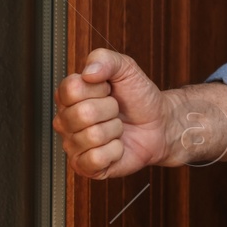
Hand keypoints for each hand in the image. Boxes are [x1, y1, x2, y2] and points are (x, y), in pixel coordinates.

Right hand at [53, 49, 178, 177]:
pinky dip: (115, 151)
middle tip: (116, 111)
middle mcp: (66, 121)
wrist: (160, 123)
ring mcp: (73, 144)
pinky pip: (96, 158)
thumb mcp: (127, 69)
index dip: (99, 87)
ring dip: (115, 130)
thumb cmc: (139, 98)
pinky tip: (117, 146)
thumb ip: (106, 59)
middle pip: (82, 113)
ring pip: (92, 136)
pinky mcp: (85, 166)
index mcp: (69, 96)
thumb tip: (88, 71)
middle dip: (110, 110)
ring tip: (118, 127)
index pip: (72, 88)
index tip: (108, 89)